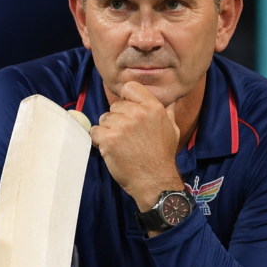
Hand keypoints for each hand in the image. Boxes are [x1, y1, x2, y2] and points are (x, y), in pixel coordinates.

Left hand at [90, 81, 182, 210]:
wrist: (154, 180)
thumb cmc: (162, 155)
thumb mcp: (172, 128)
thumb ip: (167, 111)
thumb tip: (169, 99)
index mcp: (154, 107)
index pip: (130, 87)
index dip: (126, 97)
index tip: (127, 109)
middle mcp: (138, 113)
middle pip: (115, 105)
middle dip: (117, 118)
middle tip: (127, 135)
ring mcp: (122, 126)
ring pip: (104, 119)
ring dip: (108, 130)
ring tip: (121, 143)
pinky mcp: (108, 139)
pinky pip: (95, 131)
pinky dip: (99, 140)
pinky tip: (111, 148)